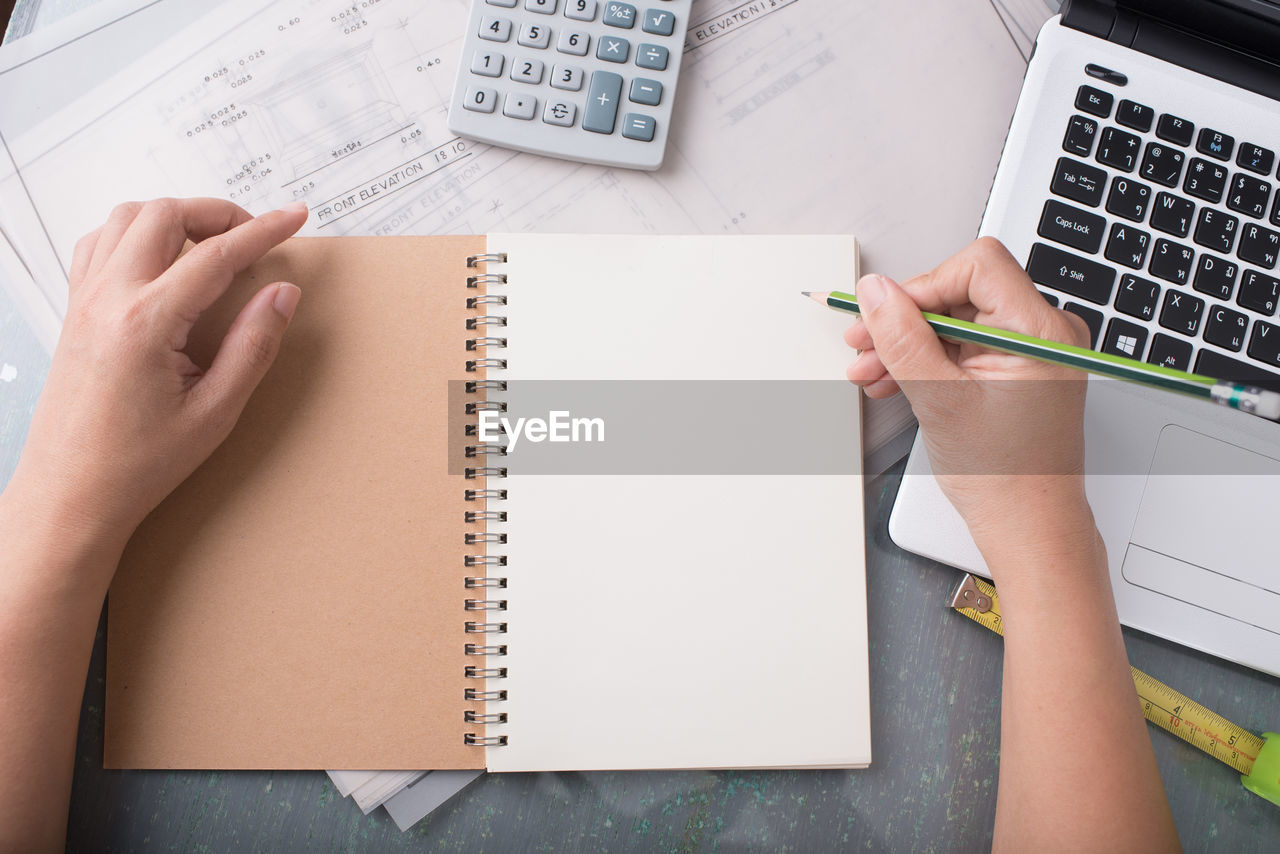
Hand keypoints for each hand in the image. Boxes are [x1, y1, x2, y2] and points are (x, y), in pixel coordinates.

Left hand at [7, 198, 307, 557]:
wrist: (70, 495)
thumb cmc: (138, 465)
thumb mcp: (215, 413)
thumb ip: (253, 347)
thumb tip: (282, 294)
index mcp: (145, 323)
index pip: (215, 255)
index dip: (263, 232)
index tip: (296, 217)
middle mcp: (107, 299)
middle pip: (163, 215)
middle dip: (217, 214)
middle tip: (255, 237)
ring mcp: (83, 302)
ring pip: (125, 219)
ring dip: (174, 217)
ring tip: (212, 245)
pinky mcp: (74, 312)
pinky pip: (98, 244)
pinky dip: (135, 234)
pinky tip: (163, 260)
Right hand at [844, 238, 1097, 560]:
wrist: (1027, 526)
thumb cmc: (1005, 477)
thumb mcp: (939, 399)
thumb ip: (903, 338)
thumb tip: (876, 291)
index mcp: (1041, 332)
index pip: (977, 267)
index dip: (923, 286)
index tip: (886, 314)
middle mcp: (1043, 333)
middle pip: (960, 292)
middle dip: (905, 319)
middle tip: (863, 343)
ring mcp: (1030, 351)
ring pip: (955, 320)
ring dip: (907, 342)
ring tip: (869, 370)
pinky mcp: (1015, 368)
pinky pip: (963, 346)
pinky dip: (926, 359)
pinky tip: (892, 379)